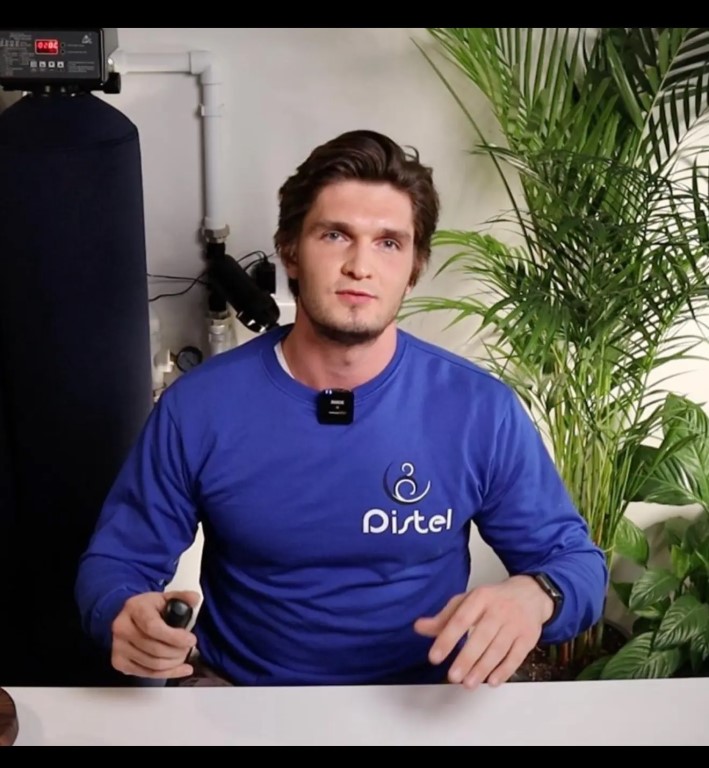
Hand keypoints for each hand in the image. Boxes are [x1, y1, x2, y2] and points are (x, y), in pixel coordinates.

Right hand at [111, 590, 200, 678]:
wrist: (128, 616)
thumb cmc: (148, 608)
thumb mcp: (164, 598)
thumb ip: (182, 597)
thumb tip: (195, 598)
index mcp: (134, 608)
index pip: (153, 627)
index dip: (175, 637)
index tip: (191, 640)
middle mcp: (122, 628)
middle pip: (154, 649)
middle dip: (177, 652)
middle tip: (189, 647)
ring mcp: (118, 647)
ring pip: (152, 664)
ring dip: (173, 663)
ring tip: (184, 655)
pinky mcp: (119, 662)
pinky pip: (146, 674)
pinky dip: (167, 674)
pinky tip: (180, 669)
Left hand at [413, 576, 553, 688]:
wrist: (530, 594)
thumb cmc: (493, 599)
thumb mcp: (468, 601)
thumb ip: (444, 617)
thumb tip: (419, 627)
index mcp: (480, 597)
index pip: (461, 619)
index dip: (447, 639)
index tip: (434, 657)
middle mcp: (498, 609)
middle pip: (481, 636)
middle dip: (467, 658)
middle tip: (452, 676)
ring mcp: (515, 623)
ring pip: (498, 649)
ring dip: (483, 668)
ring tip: (468, 683)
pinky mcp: (529, 637)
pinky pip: (516, 656)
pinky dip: (505, 671)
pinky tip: (492, 681)